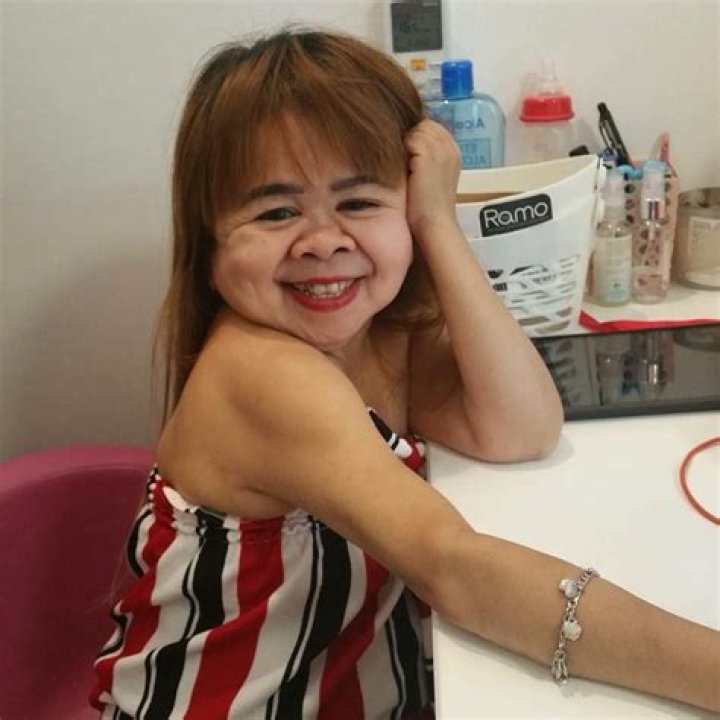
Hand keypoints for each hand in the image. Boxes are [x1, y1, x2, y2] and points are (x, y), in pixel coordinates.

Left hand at [405, 119, 461, 239]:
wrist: (434, 225)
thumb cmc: (429, 208)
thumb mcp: (430, 178)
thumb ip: (423, 160)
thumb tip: (404, 146)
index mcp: (453, 152)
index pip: (431, 127)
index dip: (416, 135)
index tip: (405, 152)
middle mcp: (450, 147)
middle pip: (423, 124)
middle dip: (409, 136)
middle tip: (398, 156)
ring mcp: (440, 149)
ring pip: (415, 129)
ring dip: (403, 143)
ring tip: (398, 163)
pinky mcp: (428, 155)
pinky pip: (409, 138)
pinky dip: (400, 149)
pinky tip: (397, 166)